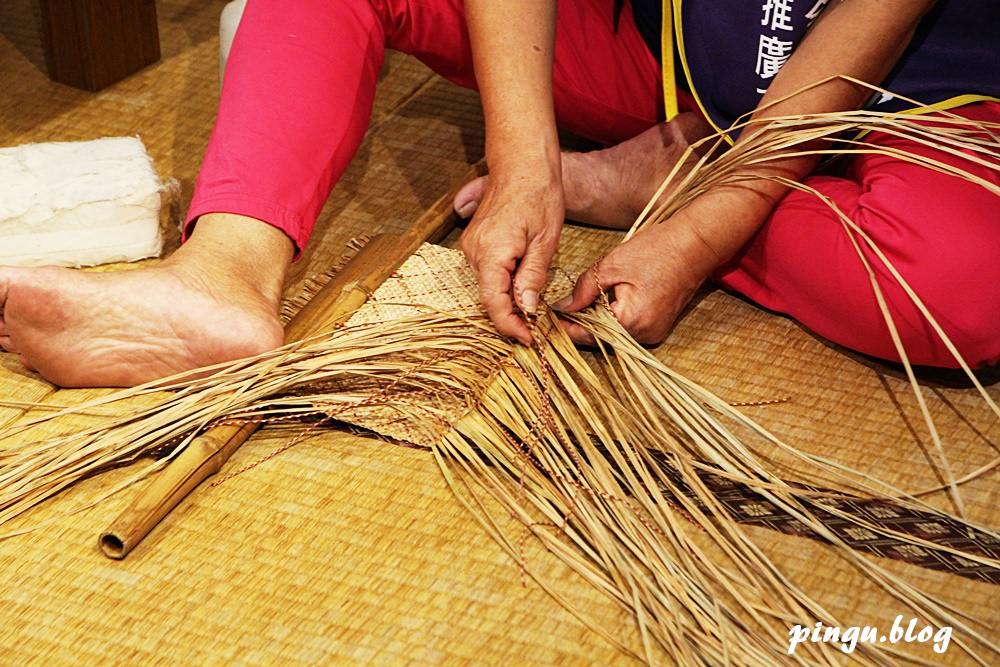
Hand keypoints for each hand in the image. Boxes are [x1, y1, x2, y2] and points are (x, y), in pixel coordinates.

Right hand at [459, 167, 563, 344]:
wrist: (522, 164)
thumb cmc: (539, 195)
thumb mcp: (545, 241)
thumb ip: (533, 278)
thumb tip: (527, 309)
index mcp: (491, 253)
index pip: (494, 304)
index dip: (511, 326)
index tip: (529, 339)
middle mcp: (473, 252)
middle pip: (489, 298)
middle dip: (511, 317)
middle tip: (537, 331)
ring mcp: (471, 247)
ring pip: (488, 286)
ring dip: (508, 301)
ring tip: (533, 312)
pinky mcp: (475, 242)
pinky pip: (487, 273)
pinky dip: (503, 285)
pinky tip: (523, 288)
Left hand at [554, 214, 719, 344]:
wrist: (696, 244)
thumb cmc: (657, 250)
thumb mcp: (612, 265)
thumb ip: (584, 289)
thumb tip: (562, 306)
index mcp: (631, 322)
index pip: (587, 335)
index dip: (565, 327)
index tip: (548, 317)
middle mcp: (644, 335)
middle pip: (599, 338)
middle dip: (580, 322)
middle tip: (560, 307)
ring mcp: (654, 333)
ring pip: (613, 333)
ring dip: (596, 319)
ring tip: (580, 301)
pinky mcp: (659, 326)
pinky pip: (628, 327)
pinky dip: (614, 316)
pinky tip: (605, 300)